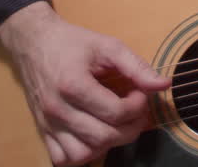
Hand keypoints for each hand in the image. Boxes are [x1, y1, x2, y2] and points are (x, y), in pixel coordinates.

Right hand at [0, 2, 170, 165]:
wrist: (33, 43)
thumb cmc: (71, 43)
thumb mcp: (107, 46)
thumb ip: (137, 66)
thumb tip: (164, 85)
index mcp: (73, 85)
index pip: (116, 113)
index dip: (138, 106)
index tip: (140, 93)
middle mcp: (57, 109)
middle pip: (103, 137)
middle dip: (130, 127)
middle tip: (135, 110)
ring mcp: (48, 123)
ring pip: (83, 154)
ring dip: (107, 144)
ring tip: (116, 124)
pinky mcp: (43, 131)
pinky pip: (62, 159)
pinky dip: (82, 154)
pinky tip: (94, 135)